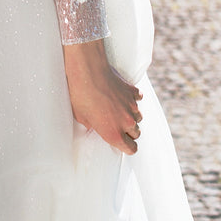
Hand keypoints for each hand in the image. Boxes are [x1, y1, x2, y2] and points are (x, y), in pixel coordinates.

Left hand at [62, 39, 142, 154]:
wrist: (88, 72)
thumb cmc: (81, 96)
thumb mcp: (82, 118)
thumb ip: (93, 126)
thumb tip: (95, 125)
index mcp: (114, 134)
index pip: (132, 149)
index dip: (127, 147)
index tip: (122, 142)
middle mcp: (127, 122)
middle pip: (136, 134)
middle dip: (128, 131)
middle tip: (117, 124)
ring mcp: (132, 106)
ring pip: (138, 117)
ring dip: (131, 116)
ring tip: (118, 109)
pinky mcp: (133, 92)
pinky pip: (138, 99)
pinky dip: (132, 99)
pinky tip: (122, 95)